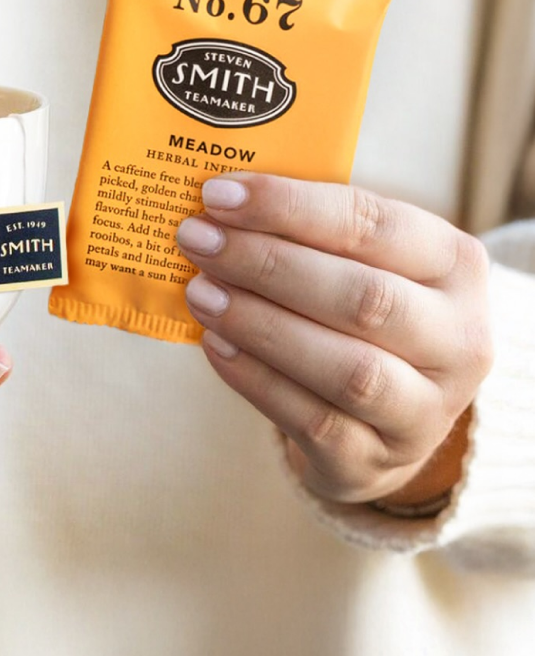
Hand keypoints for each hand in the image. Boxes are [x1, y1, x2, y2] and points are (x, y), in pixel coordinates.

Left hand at [176, 172, 492, 506]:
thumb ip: (305, 230)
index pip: (374, 224)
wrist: (388, 413)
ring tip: (199, 292)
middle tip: (197, 240)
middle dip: (266, 264)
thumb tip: (218, 203)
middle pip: (362, 298)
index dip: (291, 207)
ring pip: (347, 368)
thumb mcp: (359, 260)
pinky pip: (313, 421)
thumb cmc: (359, 308)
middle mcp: (458, 339)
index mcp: (455, 265)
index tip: (218, 194)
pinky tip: (214, 344)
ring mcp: (426, 410)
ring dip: (259, 324)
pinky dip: (256, 378)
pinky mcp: (378, 461)